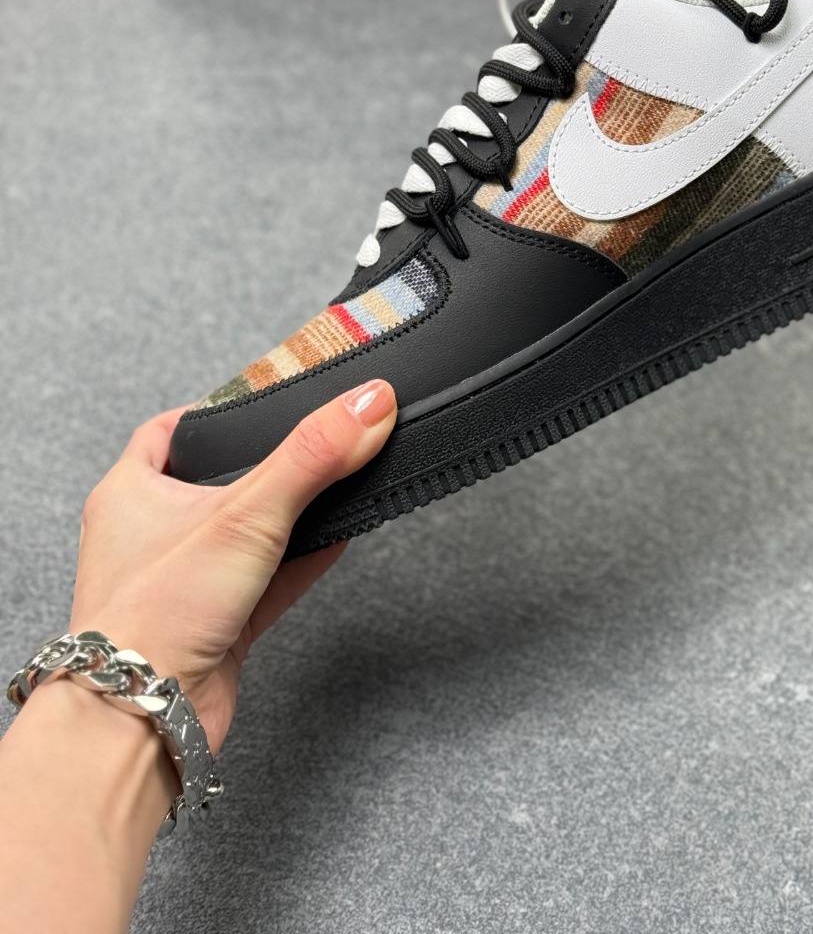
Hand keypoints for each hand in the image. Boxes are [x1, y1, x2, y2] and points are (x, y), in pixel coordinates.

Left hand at [68, 379, 396, 752]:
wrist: (139, 721)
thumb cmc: (154, 616)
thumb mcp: (246, 513)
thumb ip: (313, 455)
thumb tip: (368, 403)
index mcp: (131, 493)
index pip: (168, 432)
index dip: (213, 415)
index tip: (259, 404)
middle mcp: (151, 535)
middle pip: (217, 483)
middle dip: (267, 468)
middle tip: (312, 443)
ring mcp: (183, 583)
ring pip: (247, 535)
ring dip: (292, 516)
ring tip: (340, 484)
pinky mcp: (214, 627)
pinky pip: (267, 581)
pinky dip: (303, 561)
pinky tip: (339, 539)